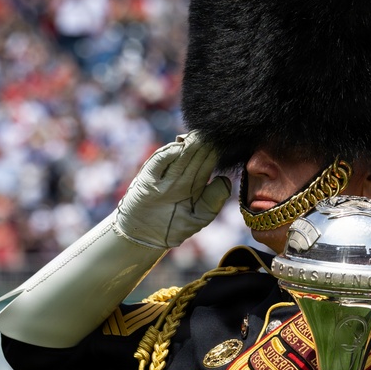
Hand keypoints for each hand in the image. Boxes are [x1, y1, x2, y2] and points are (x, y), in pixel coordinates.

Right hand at [114, 133, 231, 248]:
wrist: (146, 237)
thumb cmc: (174, 227)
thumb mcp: (200, 216)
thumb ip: (215, 199)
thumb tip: (224, 179)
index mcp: (195, 183)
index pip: (207, 163)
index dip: (214, 153)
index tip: (224, 142)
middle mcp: (180, 176)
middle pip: (194, 156)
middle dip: (203, 145)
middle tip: (212, 133)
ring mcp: (164, 176)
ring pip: (179, 157)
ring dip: (188, 146)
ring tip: (198, 136)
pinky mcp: (148, 179)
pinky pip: (158, 164)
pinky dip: (167, 155)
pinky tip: (177, 147)